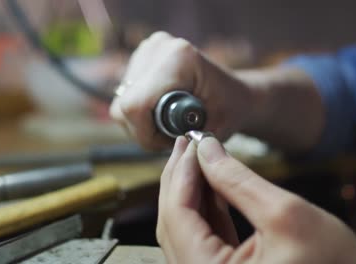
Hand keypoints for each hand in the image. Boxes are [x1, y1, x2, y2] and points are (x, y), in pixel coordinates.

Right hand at [109, 31, 264, 149]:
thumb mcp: (214, 132)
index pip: (136, 105)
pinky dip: (140, 111)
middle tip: (170, 135)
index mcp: (179, 59)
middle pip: (125, 105)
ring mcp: (148, 49)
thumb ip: (185, 141)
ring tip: (169, 123)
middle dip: (144, 129)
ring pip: (121, 102)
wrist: (235, 94)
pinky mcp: (141, 55)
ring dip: (141, 121)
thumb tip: (158, 146)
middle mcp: (159, 47)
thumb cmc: (229, 112)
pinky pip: (125, 95)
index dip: (145, 133)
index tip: (168, 142)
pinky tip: (161, 112)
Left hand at [157, 136, 355, 263]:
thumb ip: (237, 179)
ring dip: (191, 192)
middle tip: (187, 145)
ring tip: (197, 159)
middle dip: (180, 180)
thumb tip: (206, 149)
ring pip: (186, 229)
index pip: (177, 217)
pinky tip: (210, 183)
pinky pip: (202, 238)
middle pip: (175, 224)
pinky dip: (205, 209)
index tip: (190, 143)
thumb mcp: (285, 214)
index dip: (181, 174)